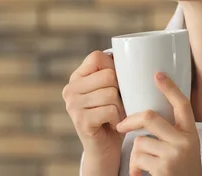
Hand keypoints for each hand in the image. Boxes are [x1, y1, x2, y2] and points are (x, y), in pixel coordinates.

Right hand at [62, 51, 126, 171]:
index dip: (113, 68)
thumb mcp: (111, 88)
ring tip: (116, 115)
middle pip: (108, 75)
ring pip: (111, 93)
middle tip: (117, 104)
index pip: (97, 57)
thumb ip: (113, 71)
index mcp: (76, 77)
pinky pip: (110, 109)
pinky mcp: (80, 120)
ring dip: (121, 107)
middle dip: (120, 91)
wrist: (106, 148)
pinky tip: (113, 124)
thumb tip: (131, 54)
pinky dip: (118, 118)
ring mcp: (72, 105)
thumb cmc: (113, 114)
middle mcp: (70, 89)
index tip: (116, 84)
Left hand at [116, 72, 201, 175]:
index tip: (158, 74)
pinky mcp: (164, 168)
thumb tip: (145, 116)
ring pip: (140, 142)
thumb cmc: (180, 171)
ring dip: (136, 155)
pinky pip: (138, 159)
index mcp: (190, 133)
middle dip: (130, 120)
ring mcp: (175, 154)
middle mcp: (185, 141)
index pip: (182, 104)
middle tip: (121, 126)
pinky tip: (143, 175)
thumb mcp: (182, 149)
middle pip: (150, 117)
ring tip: (145, 165)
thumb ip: (170, 132)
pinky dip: (135, 169)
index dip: (170, 88)